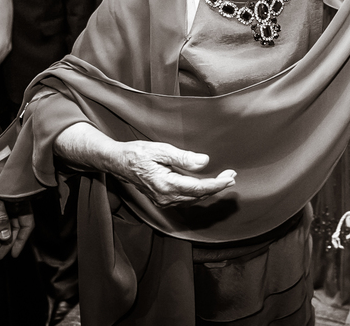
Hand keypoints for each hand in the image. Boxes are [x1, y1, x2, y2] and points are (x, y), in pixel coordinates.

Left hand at [0, 195, 33, 259]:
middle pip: (16, 227)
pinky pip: (0, 218)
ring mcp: (9, 203)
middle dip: (7, 243)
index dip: (21, 240)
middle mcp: (18, 203)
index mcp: (22, 201)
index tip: (14, 254)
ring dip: (1, 238)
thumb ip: (0, 218)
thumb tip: (5, 237)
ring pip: (7, 224)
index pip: (27, 224)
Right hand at [117, 140, 236, 206]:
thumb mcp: (160, 150)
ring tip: (224, 179)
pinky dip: (199, 192)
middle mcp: (166, 197)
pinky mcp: (162, 199)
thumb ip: (183, 157)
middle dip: (217, 187)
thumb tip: (204, 162)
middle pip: (198, 195)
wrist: (118, 162)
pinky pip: (186, 198)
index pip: (198, 188)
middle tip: (232, 176)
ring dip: (209, 190)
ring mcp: (163, 200)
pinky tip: (206, 184)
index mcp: (166, 184)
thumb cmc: (137, 153)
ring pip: (193, 199)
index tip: (230, 178)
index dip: (217, 184)